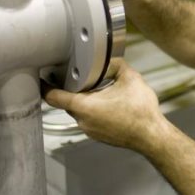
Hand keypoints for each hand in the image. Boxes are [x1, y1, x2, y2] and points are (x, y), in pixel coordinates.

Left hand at [43, 58, 161, 151]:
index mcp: (85, 106)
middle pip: (67, 102)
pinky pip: (89, 119)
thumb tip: (110, 59)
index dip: (45, 85)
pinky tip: (107, 103)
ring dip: (84, 100)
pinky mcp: (98, 135)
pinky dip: (93, 110)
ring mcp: (89, 130)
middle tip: (76, 76)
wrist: (152, 136)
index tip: (42, 77)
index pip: (53, 96)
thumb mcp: (131, 79)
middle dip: (70, 89)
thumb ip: (117, 65)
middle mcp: (82, 121)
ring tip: (96, 88)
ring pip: (79, 111)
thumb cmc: (141, 112)